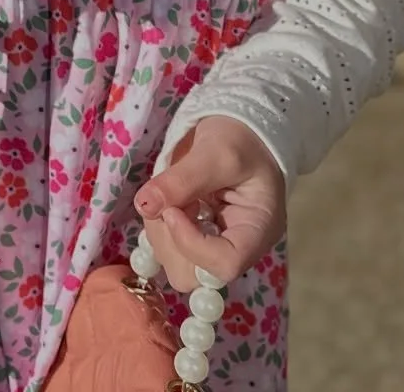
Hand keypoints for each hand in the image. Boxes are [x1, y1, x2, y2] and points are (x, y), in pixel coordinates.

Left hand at [134, 116, 286, 292]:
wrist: (240, 128)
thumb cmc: (240, 137)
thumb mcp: (215, 151)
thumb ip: (182, 180)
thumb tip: (145, 206)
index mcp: (257, 230)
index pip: (225, 264)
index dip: (190, 243)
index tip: (172, 210)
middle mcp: (238, 247)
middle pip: (195, 275)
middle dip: (169, 239)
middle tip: (168, 200)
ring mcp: (215, 245)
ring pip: (175, 264)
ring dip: (159, 230)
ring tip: (170, 194)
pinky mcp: (195, 236)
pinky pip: (168, 247)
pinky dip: (157, 225)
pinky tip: (168, 200)